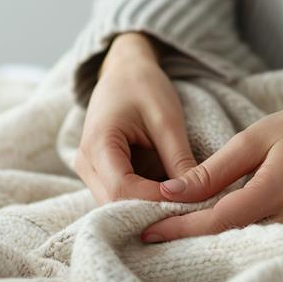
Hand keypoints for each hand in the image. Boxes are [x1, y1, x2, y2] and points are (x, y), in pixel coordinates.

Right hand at [75, 32, 195, 203]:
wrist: (124, 70)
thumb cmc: (144, 87)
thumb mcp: (168, 120)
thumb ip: (179, 160)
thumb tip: (196, 197)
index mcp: (97, 144)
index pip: (122, 189)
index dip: (155, 201)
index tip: (189, 200)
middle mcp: (85, 164)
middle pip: (115, 204)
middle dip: (152, 210)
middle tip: (189, 208)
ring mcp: (90, 172)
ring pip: (117, 206)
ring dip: (149, 208)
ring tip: (182, 202)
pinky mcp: (101, 175)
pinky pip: (121, 198)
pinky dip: (145, 200)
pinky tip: (170, 196)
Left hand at [141, 101, 282, 242]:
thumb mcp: (252, 139)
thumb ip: (213, 171)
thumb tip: (170, 193)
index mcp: (280, 187)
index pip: (221, 219)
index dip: (183, 228)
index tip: (149, 231)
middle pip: (232, 242)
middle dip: (190, 243)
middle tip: (152, 240)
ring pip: (247, 250)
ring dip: (209, 247)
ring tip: (172, 242)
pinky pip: (263, 247)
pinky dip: (232, 244)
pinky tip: (206, 240)